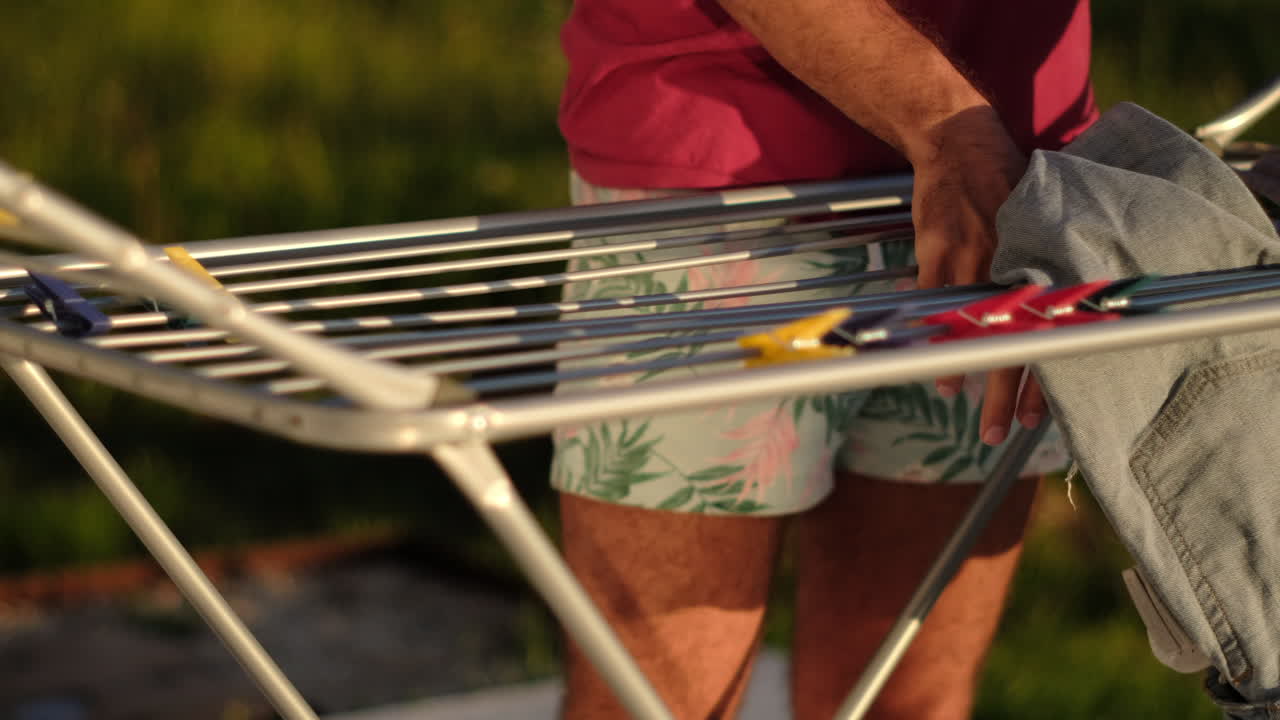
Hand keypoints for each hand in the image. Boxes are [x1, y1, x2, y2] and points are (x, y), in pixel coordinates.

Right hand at [906, 108, 1046, 444]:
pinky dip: (941, 345)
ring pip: (972, 332)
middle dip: (1005, 394)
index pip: (1047, 331)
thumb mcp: (1039, 219)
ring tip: (973, 416)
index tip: (1042, 413)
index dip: (1043, 375)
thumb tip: (1058, 311)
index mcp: (1038, 258)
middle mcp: (1007, 262)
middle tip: (1001, 433)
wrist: (959, 141)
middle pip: (1010, 342)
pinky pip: (937, 309)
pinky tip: (945, 377)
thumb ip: (1044, 263)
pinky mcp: (936, 252)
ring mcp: (968, 258)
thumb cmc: (1006, 178)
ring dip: (973, 377)